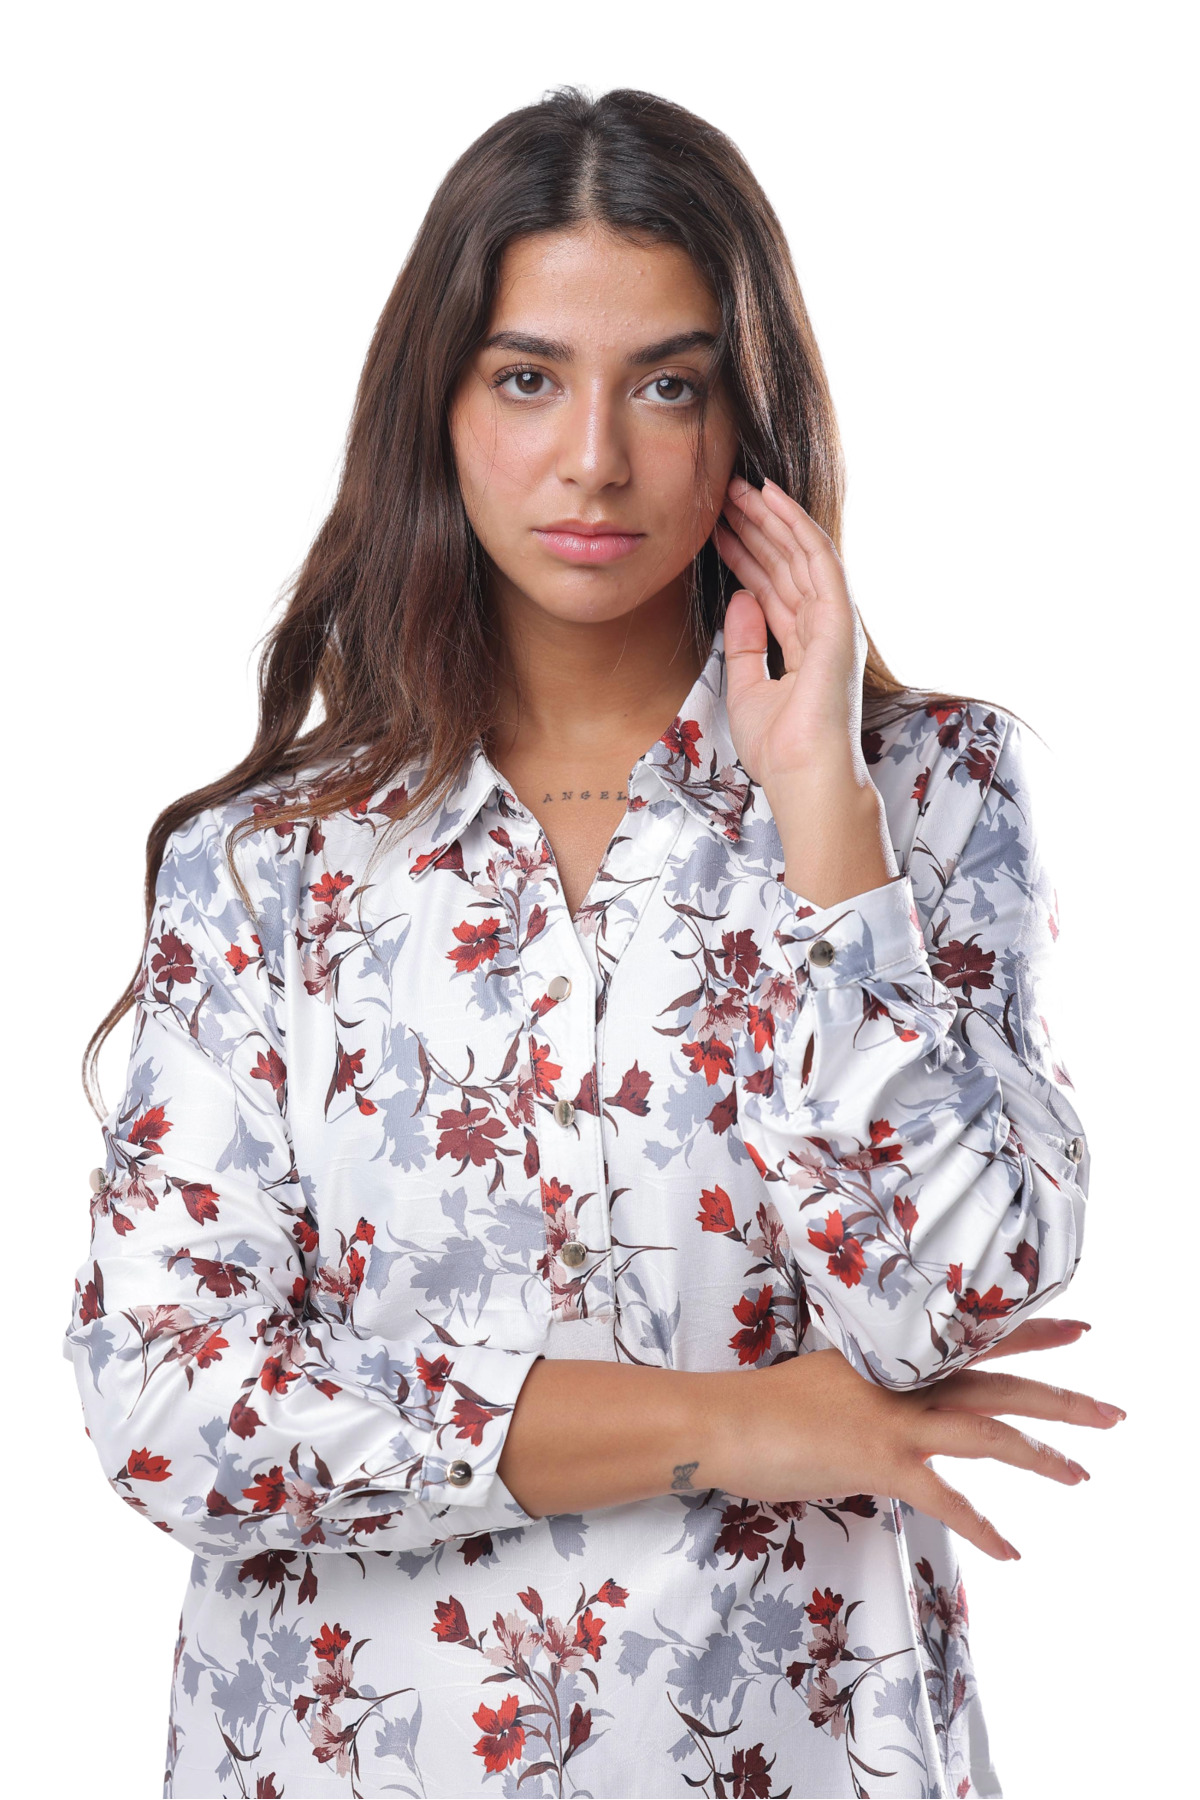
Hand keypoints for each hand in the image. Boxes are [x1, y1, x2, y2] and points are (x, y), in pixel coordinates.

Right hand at [705, 1317, 1125, 1560]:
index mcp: (891, 1359)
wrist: (719, 1421)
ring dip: (1041, 1455)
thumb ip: (867, 1386)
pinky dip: (983, 1526)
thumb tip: (888, 1403)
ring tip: (1082, 1475)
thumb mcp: (826, 1380)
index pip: (974, 1339)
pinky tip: (1011, 1549)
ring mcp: (894, 1419)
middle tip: (1112, 1411)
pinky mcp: (879, 1459)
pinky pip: (946, 1497)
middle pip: (999, 1383)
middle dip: (1060, 1397)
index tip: (1076, 1330)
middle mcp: (902, 1381)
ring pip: (988, 1431)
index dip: (1028, 1333)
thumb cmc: (761, 1405)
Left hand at [714, 473, 867, 789]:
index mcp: (804, 646)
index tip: (717, 528)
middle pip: (786, 564)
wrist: (803, 777)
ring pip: (800, 553)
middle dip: (756, 527)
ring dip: (770, 516)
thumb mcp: (746, 689)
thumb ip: (744, 644)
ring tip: (739, 486)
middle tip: (724, 492)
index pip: (773, 588)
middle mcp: (823, 628)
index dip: (746, 555)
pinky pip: (817, 558)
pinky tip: (770, 498)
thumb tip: (741, 600)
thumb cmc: (780, 749)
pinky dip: (794, 525)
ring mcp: (834, 621)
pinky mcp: (839, 619)